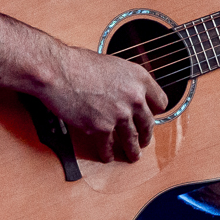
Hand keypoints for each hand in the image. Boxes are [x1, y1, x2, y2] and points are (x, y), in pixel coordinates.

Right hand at [36, 46, 167, 163]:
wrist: (59, 71)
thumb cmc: (78, 63)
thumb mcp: (112, 65)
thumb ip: (124, 80)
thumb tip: (125, 92)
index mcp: (139, 78)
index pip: (160, 101)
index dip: (156, 110)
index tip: (153, 115)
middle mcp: (134, 97)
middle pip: (148, 123)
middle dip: (146, 135)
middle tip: (144, 140)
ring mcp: (119, 114)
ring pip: (132, 139)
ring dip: (133, 150)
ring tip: (133, 156)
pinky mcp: (102, 128)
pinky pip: (108, 147)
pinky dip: (107, 153)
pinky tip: (108, 156)